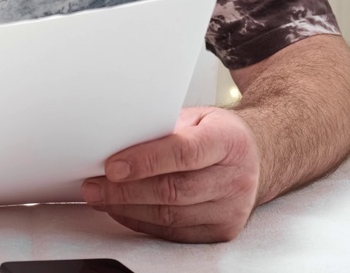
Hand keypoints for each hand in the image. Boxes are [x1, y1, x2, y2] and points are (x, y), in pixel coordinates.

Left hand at [79, 106, 260, 242]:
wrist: (255, 158)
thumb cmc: (219, 135)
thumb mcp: (196, 118)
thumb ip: (162, 127)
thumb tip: (115, 140)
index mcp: (229, 142)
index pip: (183, 153)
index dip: (145, 161)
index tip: (112, 166)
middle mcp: (235, 178)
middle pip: (173, 190)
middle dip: (125, 191)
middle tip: (94, 185)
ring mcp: (231, 209)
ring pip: (170, 216)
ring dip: (128, 208)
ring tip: (100, 197)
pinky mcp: (222, 231)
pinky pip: (173, 232)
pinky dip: (141, 222)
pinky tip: (122, 210)